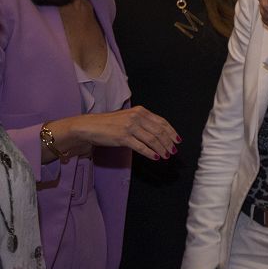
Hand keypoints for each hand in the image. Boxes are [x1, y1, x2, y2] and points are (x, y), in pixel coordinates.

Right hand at [59, 106, 179, 160]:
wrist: (89, 126)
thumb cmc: (109, 124)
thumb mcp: (129, 117)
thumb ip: (143, 122)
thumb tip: (159, 133)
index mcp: (141, 111)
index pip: (162, 121)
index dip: (171, 132)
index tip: (177, 140)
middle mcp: (137, 117)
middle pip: (159, 131)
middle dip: (168, 143)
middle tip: (173, 151)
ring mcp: (130, 127)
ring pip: (152, 139)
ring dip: (161, 149)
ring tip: (166, 156)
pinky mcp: (123, 137)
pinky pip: (141, 146)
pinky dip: (150, 153)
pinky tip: (155, 157)